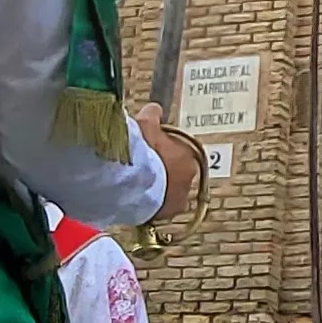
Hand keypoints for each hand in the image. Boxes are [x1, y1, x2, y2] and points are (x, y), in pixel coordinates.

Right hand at [136, 105, 199, 221]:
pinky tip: (137, 196)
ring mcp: (179, 198)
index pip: (177, 150)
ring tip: (137, 183)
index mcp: (188, 155)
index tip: (148, 149)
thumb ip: (153, 114)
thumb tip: (155, 109)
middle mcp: (189, 178)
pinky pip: (160, 206)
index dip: (161, 148)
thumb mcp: (146, 123)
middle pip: (174, 171)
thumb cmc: (142, 150)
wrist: (132, 179)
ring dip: (157, 187)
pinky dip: (151, 202)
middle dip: (161, 168)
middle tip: (142, 166)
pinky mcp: (166, 213)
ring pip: (168, 190)